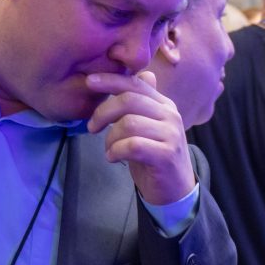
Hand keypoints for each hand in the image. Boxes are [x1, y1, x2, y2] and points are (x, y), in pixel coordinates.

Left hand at [86, 70, 196, 210]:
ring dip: (110, 138)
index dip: (111, 80)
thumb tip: (143, 73)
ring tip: (109, 149)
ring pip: (128, 123)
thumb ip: (143, 103)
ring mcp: (170, 134)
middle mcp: (170, 115)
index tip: (90, 81)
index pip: (136, 83)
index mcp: (164, 105)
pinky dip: (116, 151)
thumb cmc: (155, 157)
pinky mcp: (166, 154)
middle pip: (129, 100)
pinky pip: (132, 145)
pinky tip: (113, 158)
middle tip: (92, 127)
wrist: (175, 190)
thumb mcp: (149, 126)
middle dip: (103, 112)